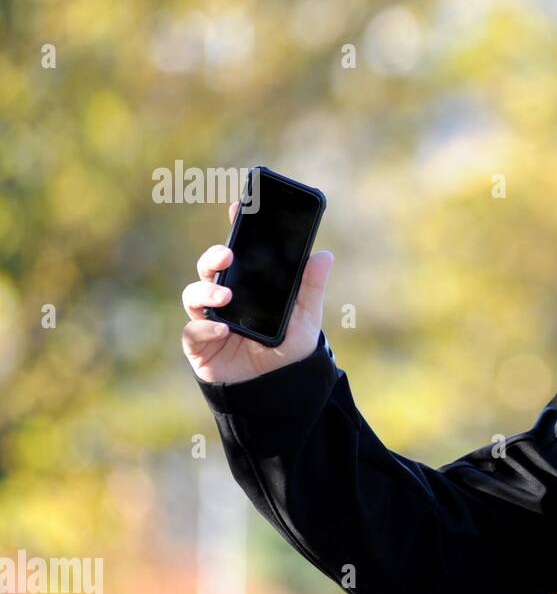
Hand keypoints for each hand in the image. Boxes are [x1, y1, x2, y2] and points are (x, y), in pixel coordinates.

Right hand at [181, 200, 333, 383]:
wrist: (277, 387)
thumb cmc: (288, 349)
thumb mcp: (306, 318)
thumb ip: (311, 288)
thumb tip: (324, 255)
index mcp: (248, 285)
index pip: (238, 252)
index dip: (235, 228)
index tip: (238, 206)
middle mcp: (224, 297)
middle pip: (210, 267)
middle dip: (214, 256)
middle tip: (228, 253)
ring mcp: (209, 319)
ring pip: (194, 295)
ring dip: (206, 291)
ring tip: (225, 296)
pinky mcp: (200, 344)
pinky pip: (194, 331)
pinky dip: (206, 328)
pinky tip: (222, 329)